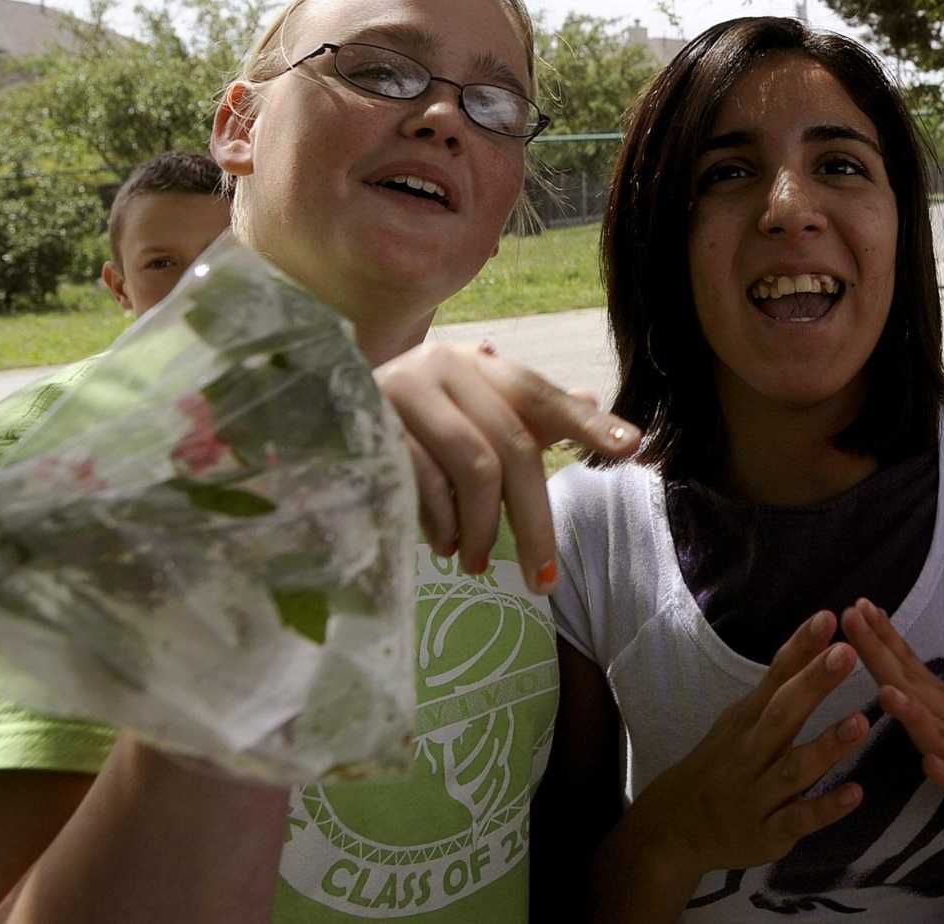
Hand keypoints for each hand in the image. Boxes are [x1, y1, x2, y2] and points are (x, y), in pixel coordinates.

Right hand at [373, 342, 638, 591]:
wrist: (311, 414)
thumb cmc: (406, 422)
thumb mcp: (468, 413)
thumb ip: (526, 414)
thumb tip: (596, 404)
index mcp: (478, 364)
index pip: (541, 396)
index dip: (586, 424)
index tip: (632, 448)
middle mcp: (445, 366)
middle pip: (514, 445)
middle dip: (534, 520)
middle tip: (544, 578)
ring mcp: (405, 391)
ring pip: (475, 466)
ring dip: (482, 528)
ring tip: (475, 563)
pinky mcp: (370, 425)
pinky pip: (425, 482)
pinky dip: (441, 524)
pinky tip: (442, 546)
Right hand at [633, 610, 869, 877]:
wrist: (677, 827)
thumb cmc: (723, 762)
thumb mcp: (741, 720)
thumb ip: (778, 687)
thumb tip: (816, 639)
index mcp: (747, 720)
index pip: (775, 677)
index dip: (800, 648)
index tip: (828, 618)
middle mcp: (750, 752)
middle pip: (782, 715)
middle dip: (813, 684)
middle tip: (847, 653)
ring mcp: (757, 794)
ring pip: (793, 769)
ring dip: (826, 747)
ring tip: (861, 722)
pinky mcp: (768, 834)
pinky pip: (798, 820)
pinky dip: (825, 808)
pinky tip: (855, 793)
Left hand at [841, 597, 943, 831]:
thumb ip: (925, 695)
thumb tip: (889, 670)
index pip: (910, 665)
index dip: (883, 637)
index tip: (856, 606)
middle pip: (912, 685)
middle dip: (880, 653)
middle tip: (852, 618)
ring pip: (938, 733)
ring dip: (912, 713)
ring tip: (886, 692)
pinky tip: (930, 765)